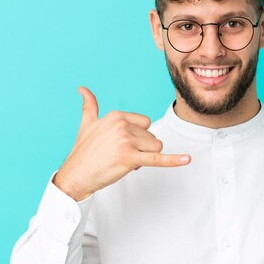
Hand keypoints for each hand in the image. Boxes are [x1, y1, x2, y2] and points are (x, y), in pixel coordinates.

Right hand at [53, 86, 190, 200]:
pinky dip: (173, 160)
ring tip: (122, 162)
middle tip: (118, 156)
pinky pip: (157, 159)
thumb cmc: (83, 152)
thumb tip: (82, 88)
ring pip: (155, 148)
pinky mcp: (130, 158)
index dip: (137, 137)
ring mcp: (126, 141)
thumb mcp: (87, 124)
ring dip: (144, 158)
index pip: (145, 123)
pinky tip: (187, 159)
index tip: (119, 145)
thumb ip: (89, 106)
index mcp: (116, 115)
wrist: (75, 175)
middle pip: (152, 137)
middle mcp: (122, 125)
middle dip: (140, 150)